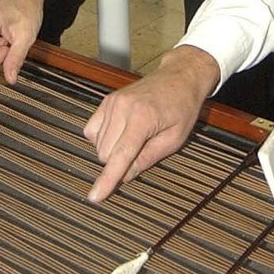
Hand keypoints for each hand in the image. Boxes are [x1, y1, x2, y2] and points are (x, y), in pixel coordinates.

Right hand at [83, 45, 221, 202]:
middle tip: (143, 150)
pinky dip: (102, 139)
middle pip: (106, 154)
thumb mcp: (174, 139)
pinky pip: (91, 130)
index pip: (120, 157)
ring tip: (137, 137)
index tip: (95, 197)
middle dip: (120, 162)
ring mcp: (112, 103)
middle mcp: (123, 108)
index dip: (107, 180)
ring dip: (113, 150)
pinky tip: (120, 134)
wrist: (179, 77)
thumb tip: (126, 176)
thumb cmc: (182, 107)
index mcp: (143, 118)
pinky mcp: (107, 101)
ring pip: (98, 145)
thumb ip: (148, 158)